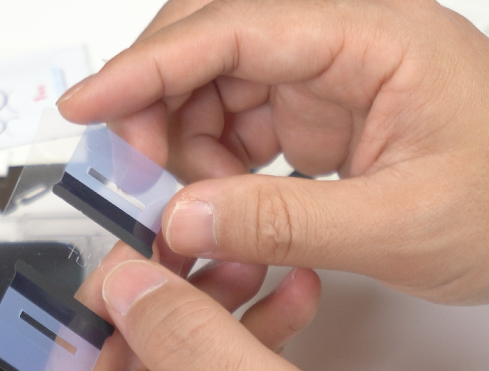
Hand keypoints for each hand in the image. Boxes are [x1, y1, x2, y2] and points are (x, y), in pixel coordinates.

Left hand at [34, 243, 452, 370]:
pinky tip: (289, 300)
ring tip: (250, 264)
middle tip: (192, 246)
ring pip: (178, 369)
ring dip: (214, 309)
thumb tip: (128, 287)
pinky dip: (255, 337)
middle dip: (164, 300)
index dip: (90, 318)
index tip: (125, 261)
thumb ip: (195, 348)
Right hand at [57, 0, 488, 304]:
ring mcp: (322, 78)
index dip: (146, 66)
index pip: (231, 29)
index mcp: (370, 35)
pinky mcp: (314, 116)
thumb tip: (183, 217)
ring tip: (188, 207)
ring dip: (181, 146)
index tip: (87, 105)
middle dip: (156, 105)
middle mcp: (338, 42)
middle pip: (208, 46)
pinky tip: (216, 205)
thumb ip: (284, 221)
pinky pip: (234, 127)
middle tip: (134, 175)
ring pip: (212, 90)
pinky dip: (209, 167)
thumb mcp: (401, 223)